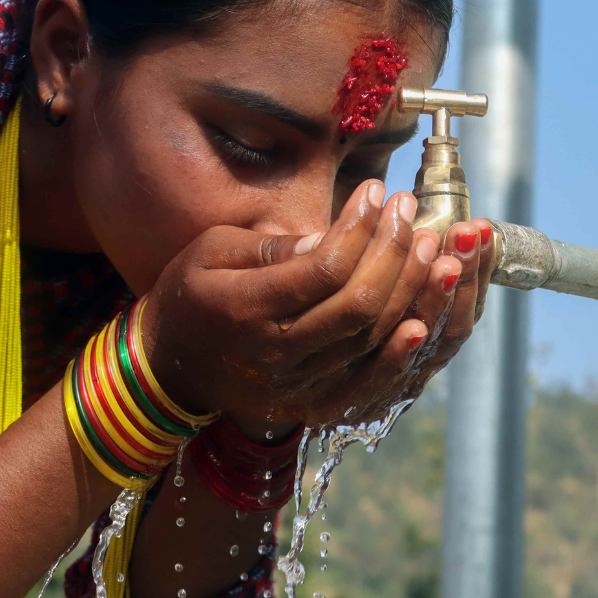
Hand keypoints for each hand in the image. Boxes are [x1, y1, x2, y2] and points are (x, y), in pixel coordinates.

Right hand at [143, 180, 494, 427]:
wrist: (170, 364)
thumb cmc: (189, 293)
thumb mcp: (211, 251)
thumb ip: (272, 247)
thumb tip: (331, 237)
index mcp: (246, 306)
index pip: (325, 268)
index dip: (360, 228)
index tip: (375, 192)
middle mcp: (274, 351)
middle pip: (358, 304)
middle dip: (394, 252)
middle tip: (409, 212)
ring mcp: (294, 385)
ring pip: (369, 340)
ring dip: (408, 292)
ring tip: (428, 247)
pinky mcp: (307, 405)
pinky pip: (364, 385)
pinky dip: (397, 357)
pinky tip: (422, 322)